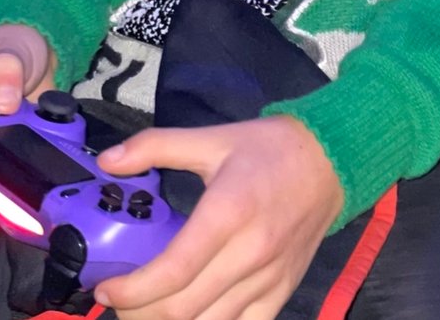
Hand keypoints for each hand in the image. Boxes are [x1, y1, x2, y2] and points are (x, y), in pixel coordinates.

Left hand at [92, 115, 343, 319]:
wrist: (332, 159)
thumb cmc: (268, 149)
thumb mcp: (212, 138)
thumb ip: (157, 146)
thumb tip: (108, 160)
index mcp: (228, 212)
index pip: (174, 271)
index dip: (133, 290)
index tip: (107, 289)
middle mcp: (249, 253)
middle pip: (184, 309)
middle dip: (140, 314)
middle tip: (120, 302)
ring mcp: (268, 279)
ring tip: (147, 310)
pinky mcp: (282, 292)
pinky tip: (191, 316)